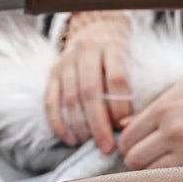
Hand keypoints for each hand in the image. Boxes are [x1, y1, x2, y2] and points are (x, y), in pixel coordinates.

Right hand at [45, 11, 131, 152]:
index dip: (120, 106)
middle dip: (99, 124)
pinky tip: (70, 139)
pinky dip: (59, 124)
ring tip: (91, 144)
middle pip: (90, 91)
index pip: (116, 79)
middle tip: (107, 147)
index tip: (125, 128)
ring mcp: (66, 62)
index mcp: (112, 48)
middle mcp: (87, 51)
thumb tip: (128, 126)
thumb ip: (132, 92)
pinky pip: (50, 102)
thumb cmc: (120, 59)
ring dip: (80, 126)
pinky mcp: (52, 73)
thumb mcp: (133, 65)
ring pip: (70, 98)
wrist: (96, 34)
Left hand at [117, 57, 182, 168]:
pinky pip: (177, 178)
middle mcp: (173, 130)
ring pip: (151, 174)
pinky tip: (179, 166)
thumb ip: (151, 108)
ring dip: (152, 171)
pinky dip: (173, 176)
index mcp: (164, 108)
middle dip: (135, 160)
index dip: (127, 144)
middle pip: (134, 159)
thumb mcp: (181, 87)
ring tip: (162, 162)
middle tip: (145, 156)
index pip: (128, 138)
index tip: (133, 145)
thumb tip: (125, 125)